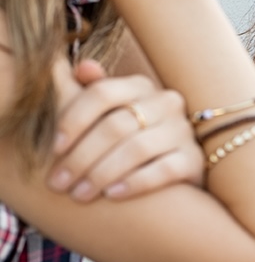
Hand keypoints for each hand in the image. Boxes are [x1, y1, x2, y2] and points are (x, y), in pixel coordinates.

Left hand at [48, 59, 202, 201]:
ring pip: (137, 149)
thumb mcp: (106, 112)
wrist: (171, 171)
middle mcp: (166, 103)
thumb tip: (72, 66)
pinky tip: (112, 196)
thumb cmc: (126, 138)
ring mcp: (182, 131)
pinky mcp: (194, 160)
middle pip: (115, 126)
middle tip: (58, 183)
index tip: (53, 149)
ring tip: (80, 194)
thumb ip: (83, 90)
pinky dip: (135, 183)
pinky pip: (164, 170)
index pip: (102, 94)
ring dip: (101, 174)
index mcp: (140, 86)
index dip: (73, 120)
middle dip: (81, 157)